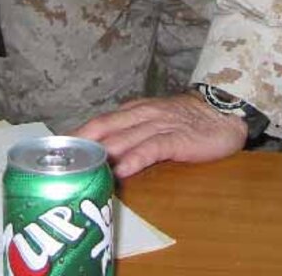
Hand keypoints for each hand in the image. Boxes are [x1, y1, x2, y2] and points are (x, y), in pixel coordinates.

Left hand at [72, 93, 246, 178]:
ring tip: (81, 167)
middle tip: (57, 161)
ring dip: (102, 153)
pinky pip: (153, 148)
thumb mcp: (156, 122)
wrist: (226, 111)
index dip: (77, 136)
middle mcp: (142, 115)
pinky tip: (122, 170)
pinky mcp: (178, 138)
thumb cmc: (189, 121)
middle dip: (80, 143)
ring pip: (125, 137)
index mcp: (135, 111)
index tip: (55, 151)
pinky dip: (135, 158)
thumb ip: (133, 134)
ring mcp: (160, 125)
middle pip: (105, 127)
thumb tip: (106, 154)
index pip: (100, 122)